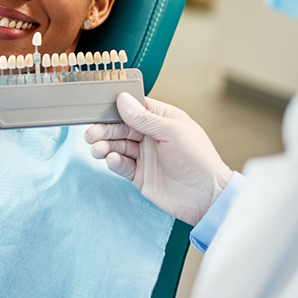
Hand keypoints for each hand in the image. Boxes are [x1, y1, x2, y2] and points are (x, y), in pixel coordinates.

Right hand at [85, 93, 232, 225]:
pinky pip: (122, 165)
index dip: (117, 108)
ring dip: (105, 146)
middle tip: (91, 134)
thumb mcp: (171, 132)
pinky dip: (114, 162)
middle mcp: (151, 136)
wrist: (206, 197)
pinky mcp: (140, 175)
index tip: (99, 108)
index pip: (134, 108)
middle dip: (105, 130)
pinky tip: (112, 160)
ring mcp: (145, 156)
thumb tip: (122, 100)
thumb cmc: (198, 159)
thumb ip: (144, 118)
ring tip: (97, 149)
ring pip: (118, 146)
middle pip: (121, 128)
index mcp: (162, 119)